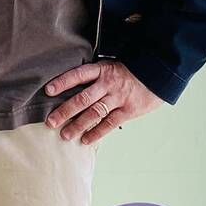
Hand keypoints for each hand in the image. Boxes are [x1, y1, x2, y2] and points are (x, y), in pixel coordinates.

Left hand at [44, 59, 163, 144]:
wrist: (157, 75)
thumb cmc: (128, 71)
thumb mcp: (110, 66)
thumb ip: (93, 76)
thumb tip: (70, 86)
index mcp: (101, 69)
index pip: (78, 75)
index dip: (62, 82)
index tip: (48, 91)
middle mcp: (108, 84)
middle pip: (83, 98)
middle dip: (65, 111)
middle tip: (51, 121)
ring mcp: (118, 98)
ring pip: (94, 113)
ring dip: (78, 125)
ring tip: (64, 135)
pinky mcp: (128, 111)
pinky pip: (109, 124)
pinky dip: (96, 133)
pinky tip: (85, 140)